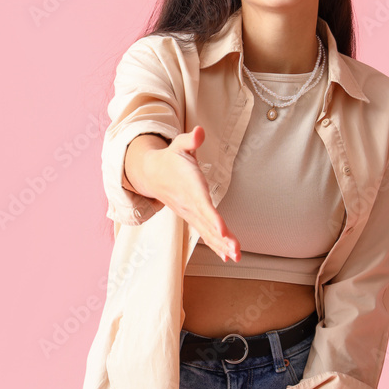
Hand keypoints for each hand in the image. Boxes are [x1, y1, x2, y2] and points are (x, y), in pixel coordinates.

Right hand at [144, 125, 239, 261]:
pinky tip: (227, 255)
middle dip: (222, 239)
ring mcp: (190, 213)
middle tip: (236, 251)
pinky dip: (216, 245)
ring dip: (222, 245)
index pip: (202, 204)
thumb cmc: (171, 159)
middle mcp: (190, 204)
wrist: (152, 174)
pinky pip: (205, 233)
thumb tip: (199, 132)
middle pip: (207, 224)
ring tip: (236, 256)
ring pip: (207, 232)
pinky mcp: (192, 217)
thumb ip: (190, 140)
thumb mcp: (179, 145)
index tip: (222, 230)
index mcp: (190, 187)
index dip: (212, 218)